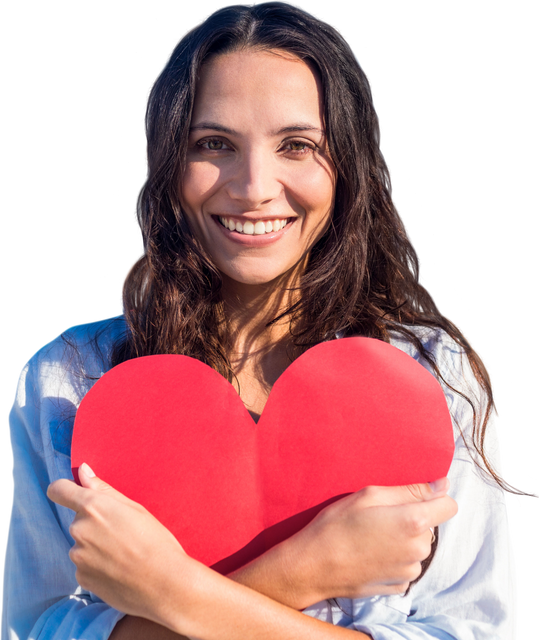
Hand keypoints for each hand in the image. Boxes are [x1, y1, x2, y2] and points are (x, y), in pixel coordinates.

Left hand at [47, 464, 188, 624]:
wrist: (163, 583)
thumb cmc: (155, 541)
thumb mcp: (134, 508)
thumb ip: (104, 490)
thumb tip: (83, 471)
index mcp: (93, 507)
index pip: (59, 490)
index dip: (64, 490)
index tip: (72, 493)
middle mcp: (80, 529)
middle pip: (79, 520)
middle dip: (95, 524)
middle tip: (122, 533)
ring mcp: (78, 556)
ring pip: (82, 544)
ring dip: (96, 546)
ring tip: (123, 554)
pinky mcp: (81, 578)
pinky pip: (85, 565)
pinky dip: (98, 566)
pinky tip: (119, 569)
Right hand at [288, 479, 457, 602]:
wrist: (314, 565)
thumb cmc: (337, 524)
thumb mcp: (369, 495)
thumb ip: (410, 490)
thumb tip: (442, 485)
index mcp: (413, 522)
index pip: (449, 505)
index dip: (434, 498)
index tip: (414, 497)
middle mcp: (418, 549)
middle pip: (430, 526)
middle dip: (412, 518)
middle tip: (379, 516)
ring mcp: (409, 571)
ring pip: (418, 545)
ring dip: (403, 539)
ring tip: (371, 535)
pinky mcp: (398, 586)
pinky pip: (406, 564)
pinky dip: (394, 557)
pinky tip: (370, 553)